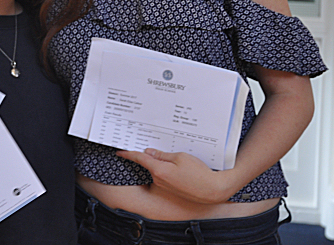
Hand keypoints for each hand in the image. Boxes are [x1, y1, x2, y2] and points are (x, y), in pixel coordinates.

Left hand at [116, 149, 235, 204]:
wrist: (213, 190)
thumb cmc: (199, 173)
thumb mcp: (180, 157)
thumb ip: (163, 155)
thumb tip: (149, 153)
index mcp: (159, 170)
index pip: (140, 159)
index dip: (129, 154)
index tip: (120, 151)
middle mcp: (159, 180)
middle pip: (149, 163)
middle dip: (150, 154)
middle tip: (153, 143)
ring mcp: (165, 186)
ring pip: (157, 169)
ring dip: (161, 162)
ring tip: (174, 154)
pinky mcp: (171, 189)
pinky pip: (164, 175)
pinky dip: (166, 169)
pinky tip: (177, 165)